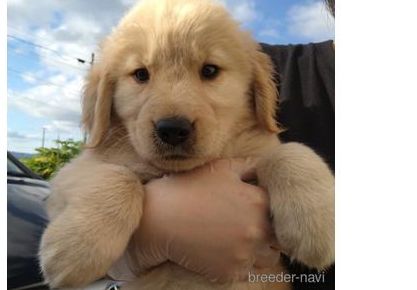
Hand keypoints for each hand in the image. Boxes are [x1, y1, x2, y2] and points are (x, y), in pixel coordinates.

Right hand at [108, 158, 279, 281]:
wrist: (157, 219)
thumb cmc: (188, 189)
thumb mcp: (220, 168)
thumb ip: (250, 165)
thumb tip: (267, 166)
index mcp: (258, 202)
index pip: (281, 211)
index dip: (270, 209)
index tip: (256, 209)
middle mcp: (257, 230)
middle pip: (278, 238)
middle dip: (267, 232)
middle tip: (243, 225)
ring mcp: (243, 254)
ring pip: (267, 259)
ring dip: (258, 251)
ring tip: (234, 239)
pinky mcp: (230, 273)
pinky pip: (246, 273)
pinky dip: (238, 264)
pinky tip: (220, 251)